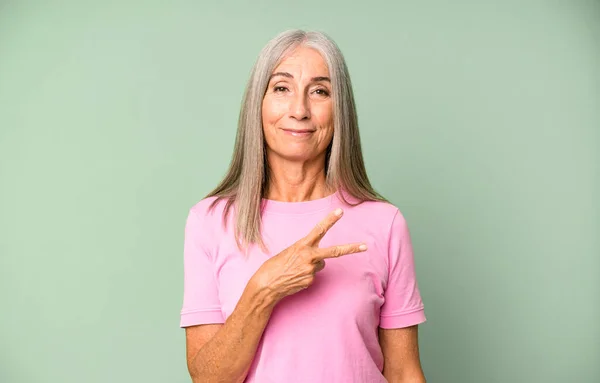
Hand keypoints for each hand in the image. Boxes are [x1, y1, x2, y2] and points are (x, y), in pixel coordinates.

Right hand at [248, 208, 367, 304]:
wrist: (266, 285)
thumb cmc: (275, 266)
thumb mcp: (289, 252)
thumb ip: (306, 252)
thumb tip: (320, 261)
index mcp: (301, 245)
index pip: (318, 230)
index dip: (330, 220)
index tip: (340, 211)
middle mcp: (308, 257)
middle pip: (334, 251)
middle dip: (351, 248)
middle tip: (365, 246)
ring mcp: (311, 270)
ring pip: (320, 264)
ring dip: (311, 265)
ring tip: (295, 269)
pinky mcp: (310, 281)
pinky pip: (313, 275)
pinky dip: (306, 275)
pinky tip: (294, 277)